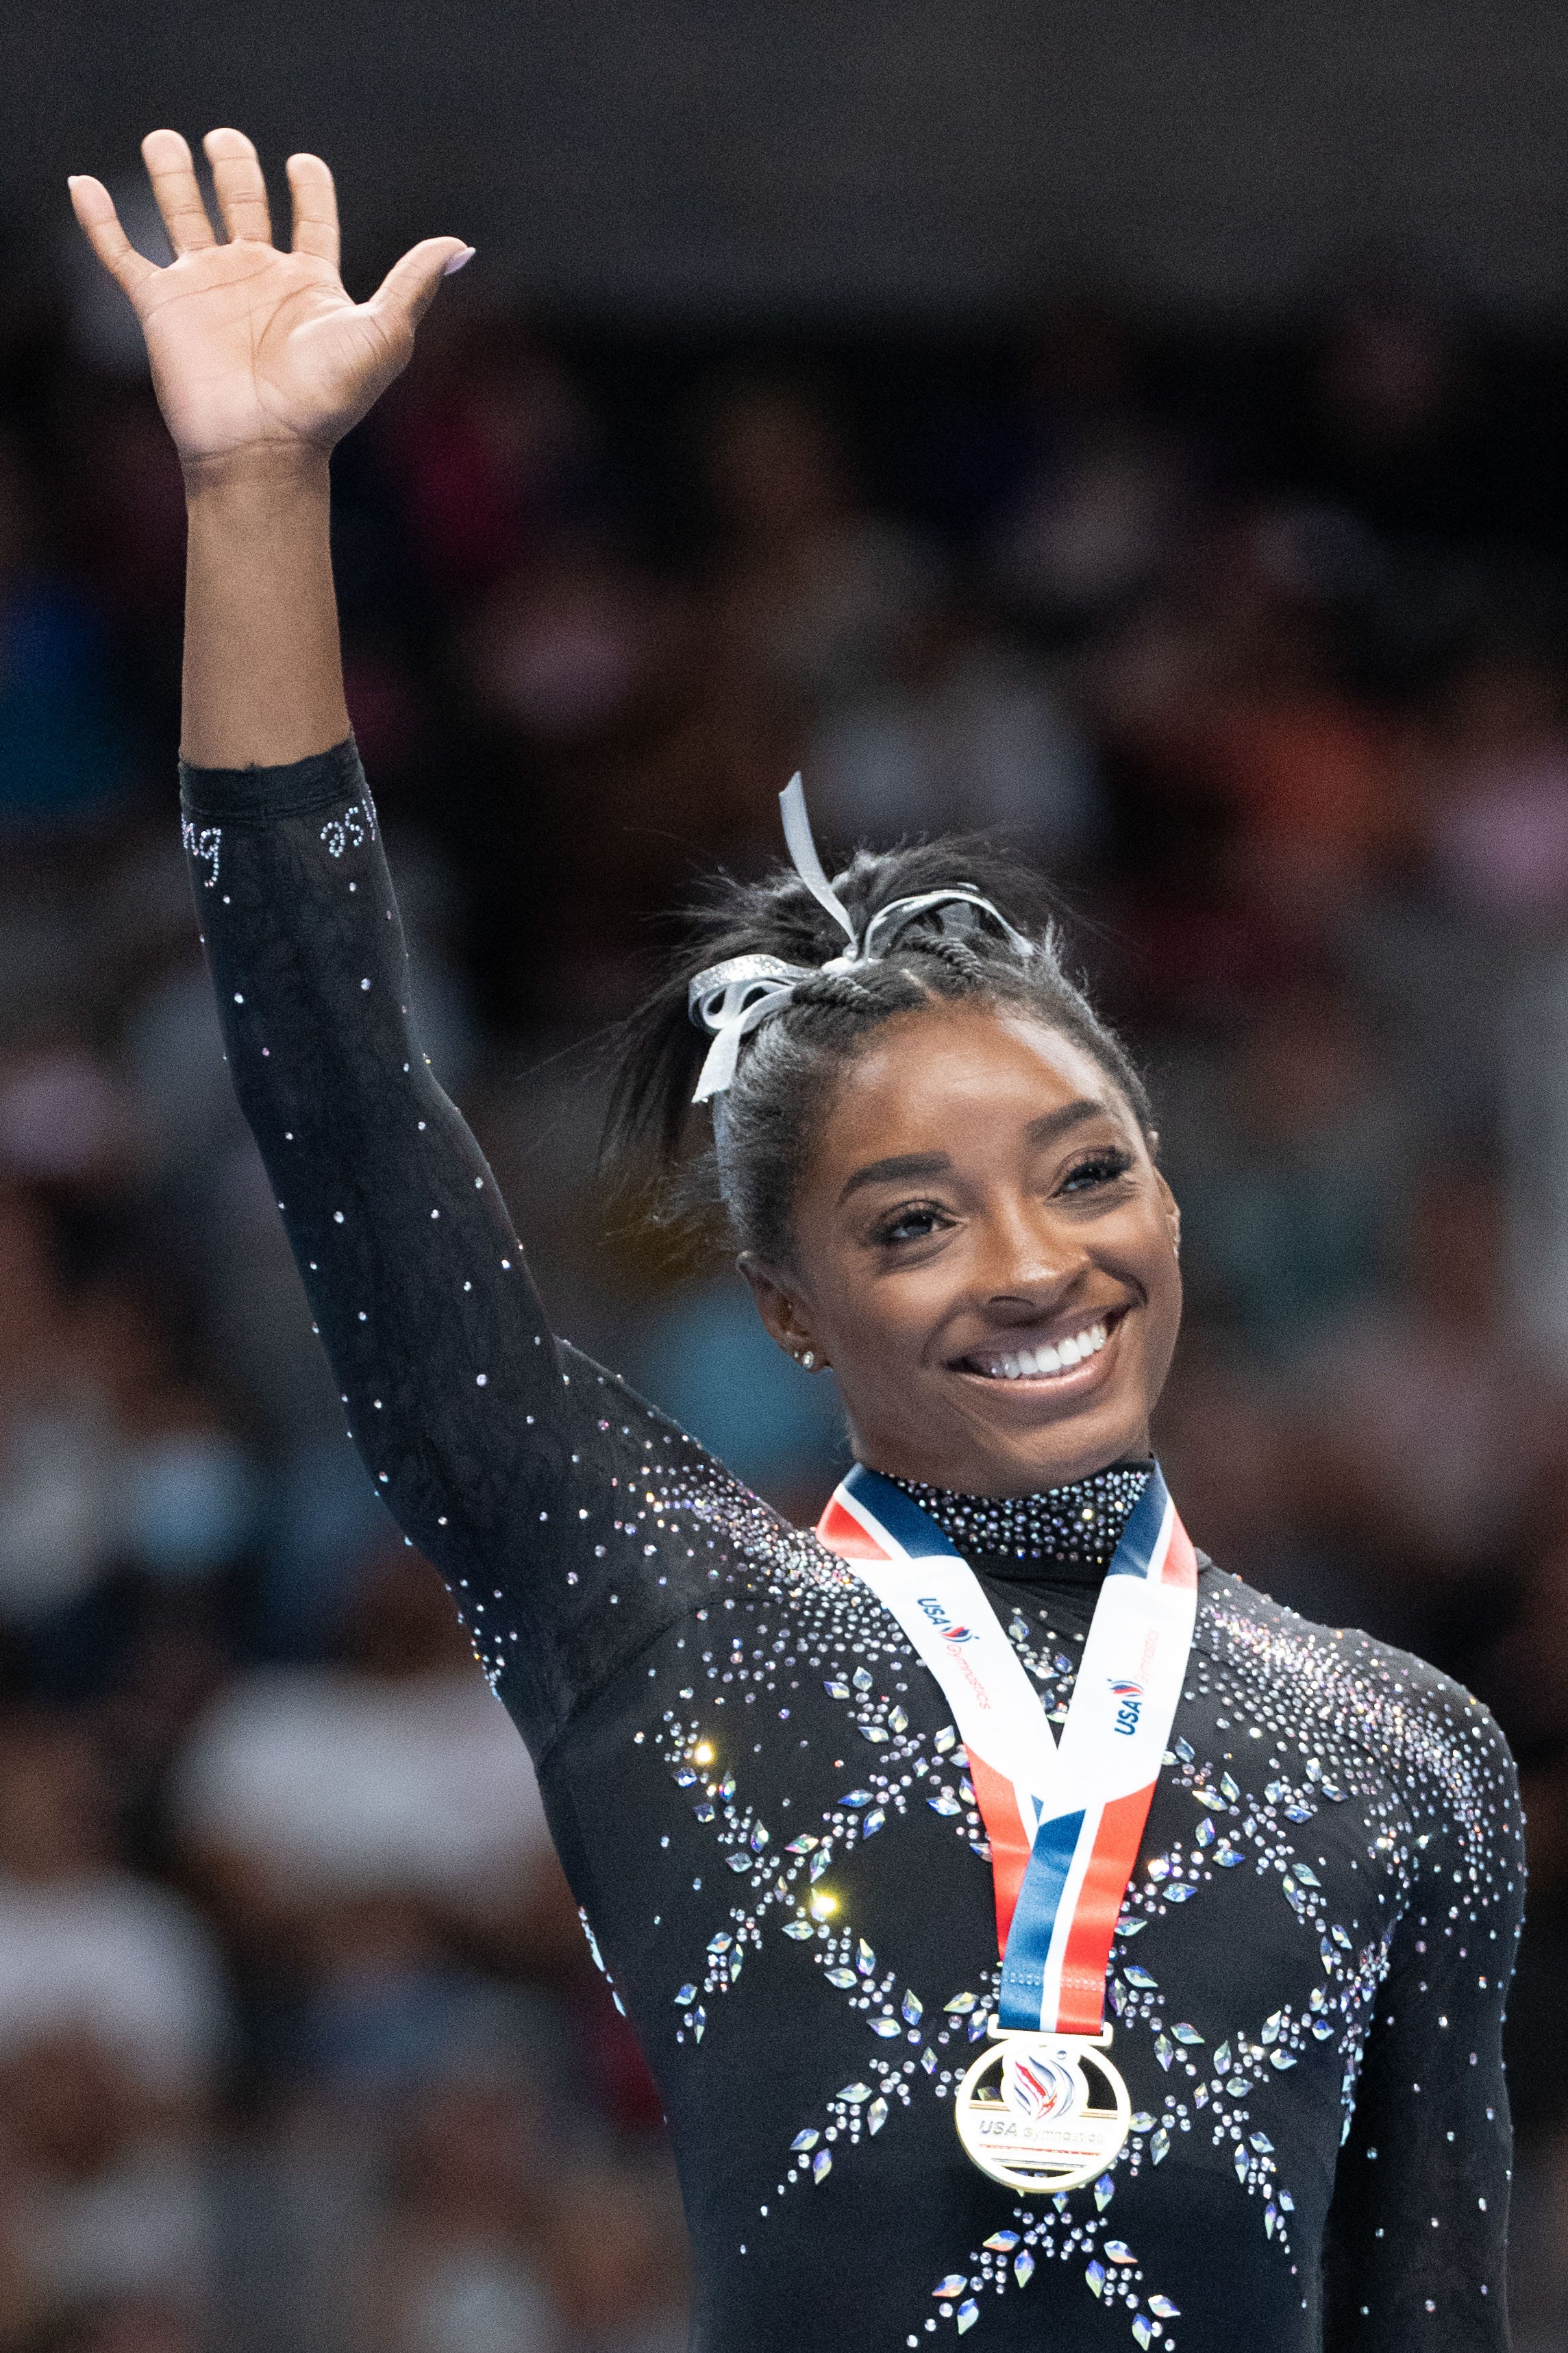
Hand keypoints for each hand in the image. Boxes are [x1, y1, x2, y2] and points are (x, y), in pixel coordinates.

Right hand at [68, 127, 471, 473]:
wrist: (265, 447)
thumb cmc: (327, 399)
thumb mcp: (384, 333)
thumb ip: (413, 283)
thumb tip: (460, 244)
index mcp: (308, 283)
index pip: (310, 219)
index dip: (309, 188)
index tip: (303, 164)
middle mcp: (256, 279)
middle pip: (242, 203)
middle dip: (233, 166)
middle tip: (226, 141)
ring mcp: (205, 288)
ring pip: (182, 214)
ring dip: (172, 174)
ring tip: (165, 138)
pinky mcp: (160, 305)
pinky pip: (120, 253)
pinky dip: (98, 219)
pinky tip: (84, 183)